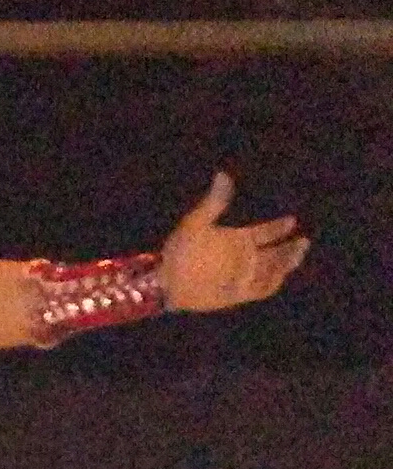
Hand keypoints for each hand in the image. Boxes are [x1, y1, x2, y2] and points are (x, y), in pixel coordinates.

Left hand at [158, 171, 308, 314]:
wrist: (166, 281)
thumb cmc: (179, 250)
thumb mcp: (196, 223)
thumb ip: (213, 202)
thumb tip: (222, 175)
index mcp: (237, 239)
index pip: (265, 233)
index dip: (278, 227)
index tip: (292, 220)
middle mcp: (244, 258)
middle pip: (275, 252)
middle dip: (290, 248)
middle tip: (304, 241)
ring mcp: (242, 276)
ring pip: (272, 270)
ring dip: (285, 263)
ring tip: (297, 253)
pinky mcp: (238, 294)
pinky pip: (261, 289)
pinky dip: (272, 282)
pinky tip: (279, 274)